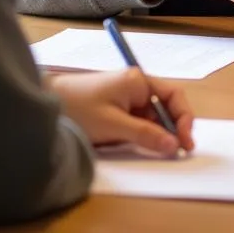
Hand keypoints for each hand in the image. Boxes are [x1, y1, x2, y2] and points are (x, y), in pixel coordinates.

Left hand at [50, 69, 195, 157]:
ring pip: (150, 116)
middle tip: (173, 152)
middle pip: (164, 107)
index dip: (184, 120)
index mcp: (139, 81)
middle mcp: (136, 85)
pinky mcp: (116, 106)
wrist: (47, 103)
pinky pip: (136, 120)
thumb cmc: (80, 109)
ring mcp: (126, 95)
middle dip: (169, 129)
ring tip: (149, 149)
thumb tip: (174, 145)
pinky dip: (139, 133)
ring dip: (152, 133)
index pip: (174, 97)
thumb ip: (145, 135)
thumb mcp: (115, 125)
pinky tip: (132, 143)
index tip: (185, 144)